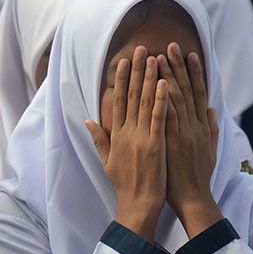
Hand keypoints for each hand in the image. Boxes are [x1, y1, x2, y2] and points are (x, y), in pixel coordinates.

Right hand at [86, 46, 168, 241]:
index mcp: (117, 135)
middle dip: (135, 71)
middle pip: (130, 95)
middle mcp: (127, 132)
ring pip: (144, 102)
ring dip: (149, 78)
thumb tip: (88, 120)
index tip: (123, 62)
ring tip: (154, 57)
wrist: (137, 204)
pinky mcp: (155, 144)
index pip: (118, 101)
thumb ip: (99, 138)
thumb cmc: (125, 185)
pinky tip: (164, 83)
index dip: (120, 80)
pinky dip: (161, 99)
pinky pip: (158, 117)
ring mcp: (141, 137)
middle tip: (140, 49)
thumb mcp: (106, 160)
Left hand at [158, 43, 221, 237]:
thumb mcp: (210, 151)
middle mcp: (194, 126)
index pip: (197, 93)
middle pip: (186, 90)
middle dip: (178, 66)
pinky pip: (167, 116)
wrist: (194, 198)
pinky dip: (162, 98)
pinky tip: (156, 83)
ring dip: (166, 76)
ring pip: (175, 99)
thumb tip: (210, 110)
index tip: (188, 54)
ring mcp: (183, 133)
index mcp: (201, 127)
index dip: (193, 72)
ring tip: (157, 57)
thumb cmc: (198, 178)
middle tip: (170, 45)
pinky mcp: (173, 142)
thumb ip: (211, 129)